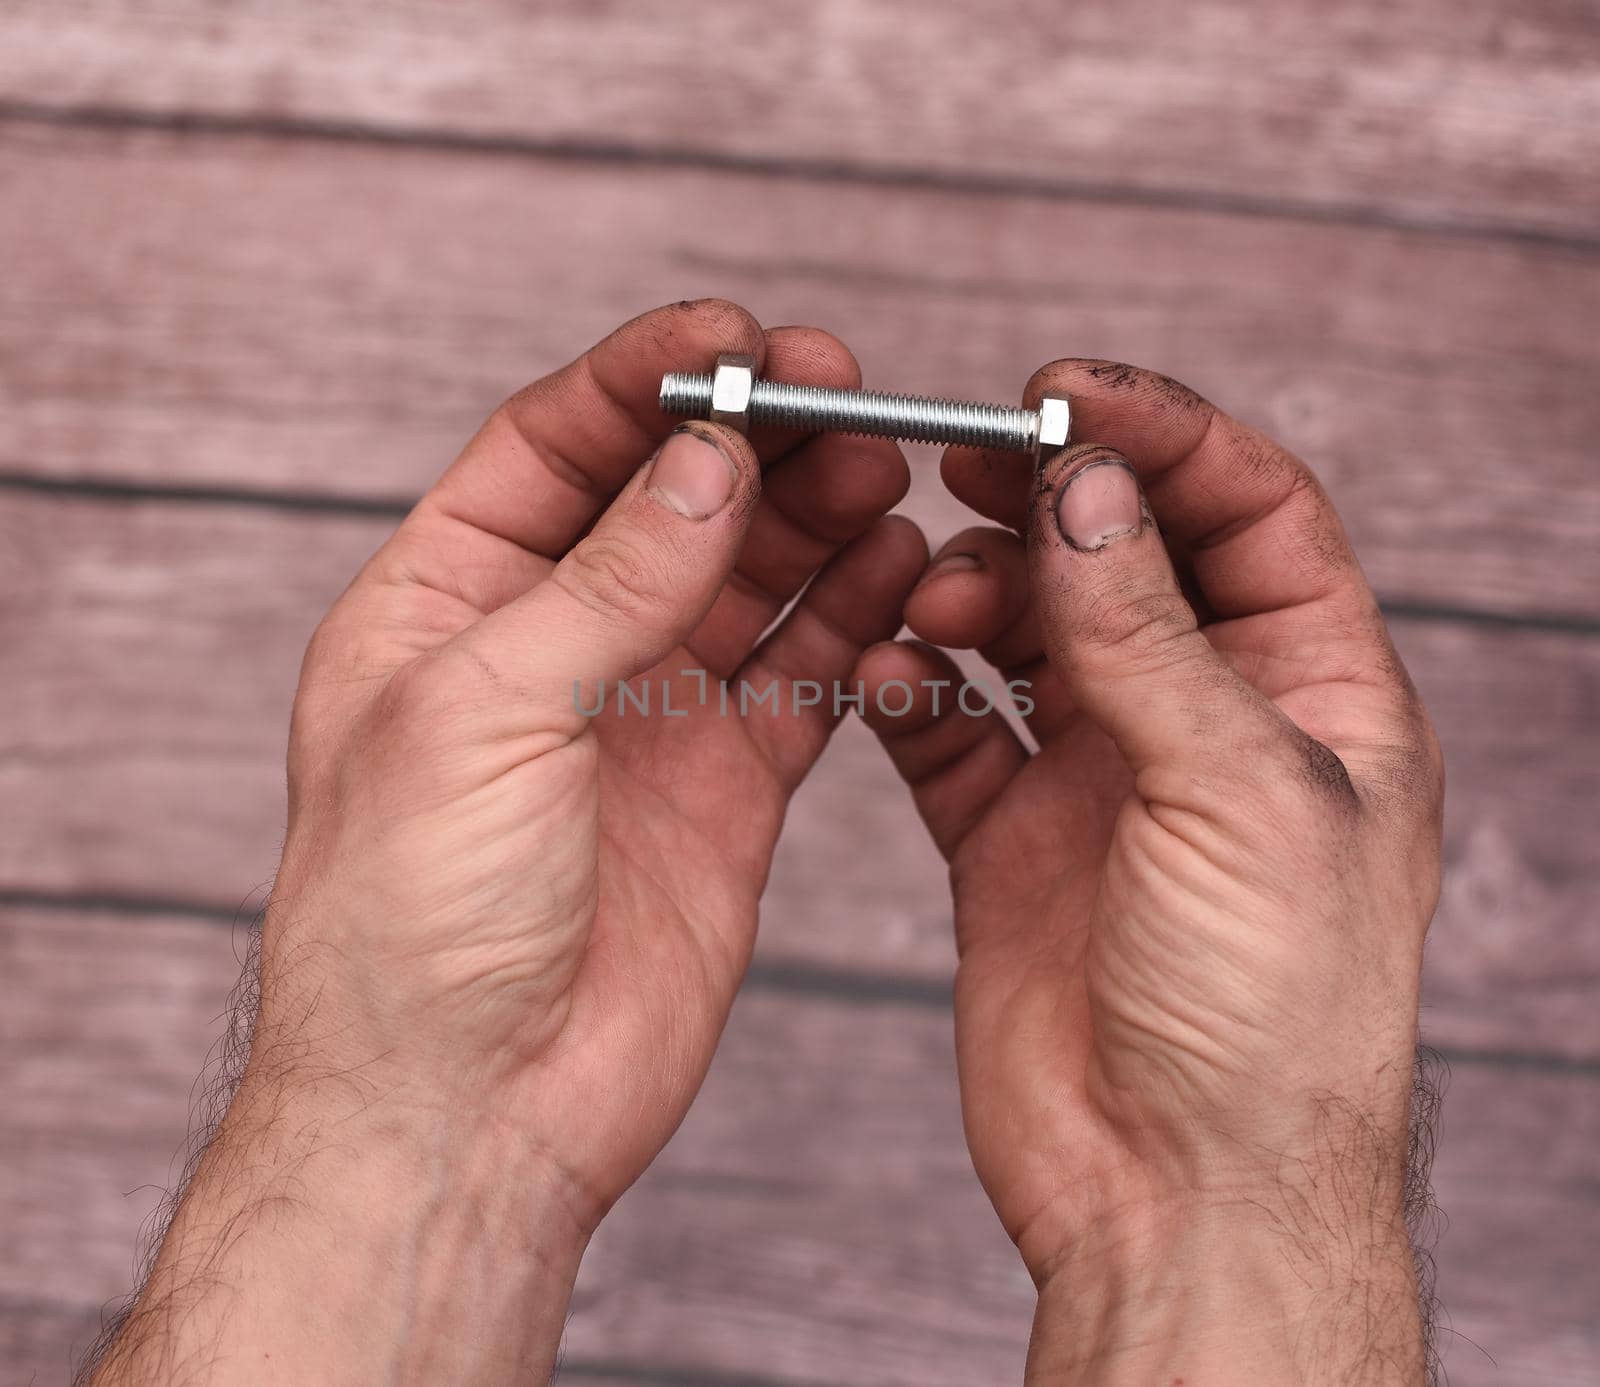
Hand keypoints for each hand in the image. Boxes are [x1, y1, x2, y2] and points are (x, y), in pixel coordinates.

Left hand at [87, 300, 923, 1384]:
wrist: (472, 1112)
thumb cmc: (413, 922)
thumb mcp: (486, 711)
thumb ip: (610, 579)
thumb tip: (705, 456)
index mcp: (445, 605)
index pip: (552, 447)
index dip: (643, 380)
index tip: (737, 338)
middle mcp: (550, 648)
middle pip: (666, 501)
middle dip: (752, 440)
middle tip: (844, 393)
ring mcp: (645, 717)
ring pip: (746, 580)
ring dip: (812, 517)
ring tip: (880, 470)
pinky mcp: (725, 788)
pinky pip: (800, 675)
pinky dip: (847, 619)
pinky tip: (891, 569)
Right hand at [856, 362, 1442, 1383]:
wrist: (1175, 1190)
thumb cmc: (1267, 1013)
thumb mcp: (1238, 791)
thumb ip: (1148, 634)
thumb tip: (1087, 486)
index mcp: (1311, 693)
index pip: (1250, 511)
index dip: (1164, 437)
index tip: (1061, 393)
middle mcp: (1205, 719)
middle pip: (1126, 555)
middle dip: (1051, 499)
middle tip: (967, 457)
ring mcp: (1102, 774)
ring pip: (1028, 629)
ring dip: (975, 591)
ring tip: (938, 597)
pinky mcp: (1010, 835)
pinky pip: (949, 726)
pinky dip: (912, 687)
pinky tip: (890, 673)